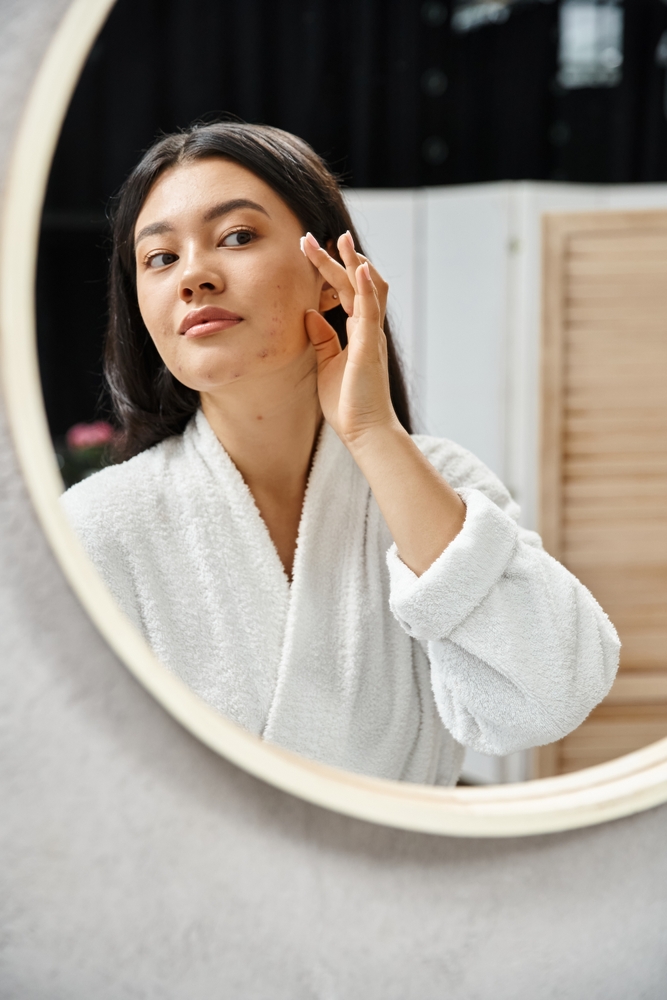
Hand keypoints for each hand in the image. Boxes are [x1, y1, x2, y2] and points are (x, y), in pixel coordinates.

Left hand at [301, 231, 398, 447]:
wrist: (364, 430)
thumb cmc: (348, 402)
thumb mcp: (328, 363)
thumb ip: (322, 338)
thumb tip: (309, 314)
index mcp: (359, 332)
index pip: (347, 291)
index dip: (330, 269)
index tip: (310, 250)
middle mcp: (369, 328)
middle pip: (356, 282)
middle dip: (335, 257)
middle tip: (310, 237)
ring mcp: (372, 335)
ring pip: (368, 288)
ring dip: (353, 261)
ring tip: (340, 239)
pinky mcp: (370, 346)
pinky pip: (371, 310)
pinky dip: (366, 286)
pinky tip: (358, 267)